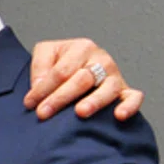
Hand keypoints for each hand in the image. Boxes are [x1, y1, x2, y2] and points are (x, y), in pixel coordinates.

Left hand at [23, 37, 142, 120]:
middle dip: (61, 97)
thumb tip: (39, 84)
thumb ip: (40, 64)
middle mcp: (101, 60)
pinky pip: (133, 97)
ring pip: (108, 88)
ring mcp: (115, 76)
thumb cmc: (63, 61)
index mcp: (82, 48)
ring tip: (80, 112)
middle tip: (44, 113)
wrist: (80, 66)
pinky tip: (119, 115)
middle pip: (82, 79)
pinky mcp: (125, 90)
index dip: (44, 88)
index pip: (61, 70)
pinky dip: (129, 106)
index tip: (30, 103)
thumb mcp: (47, 53)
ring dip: (94, 101)